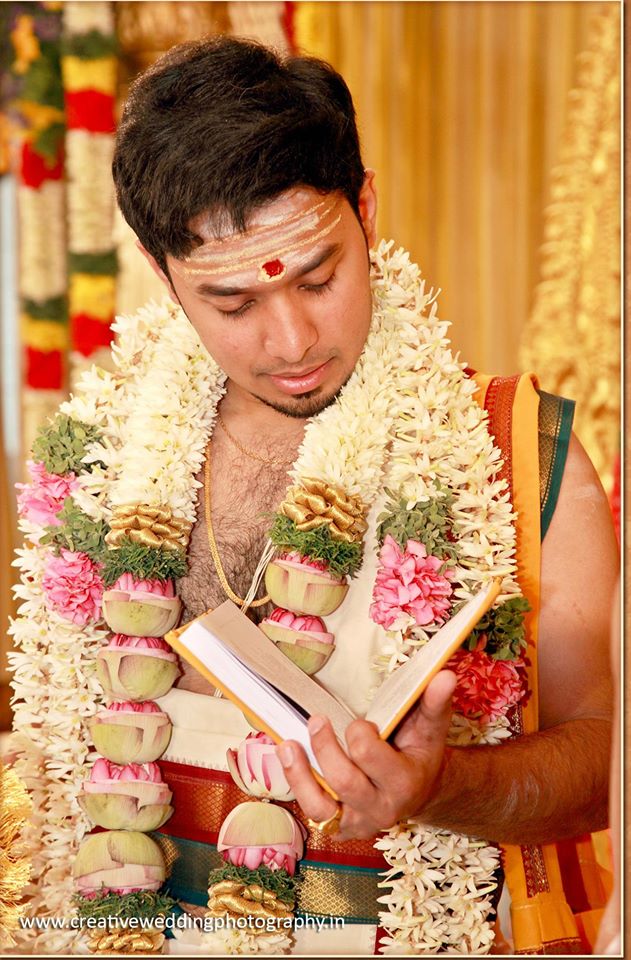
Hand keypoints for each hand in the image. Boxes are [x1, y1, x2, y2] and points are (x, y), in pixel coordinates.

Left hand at [276, 670, 455, 839]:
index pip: (368, 755)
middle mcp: (382, 809)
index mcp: (404, 782)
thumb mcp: (431, 728)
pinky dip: (297, 785)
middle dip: (325, 746)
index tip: (361, 723)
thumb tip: (444, 675)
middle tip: (317, 720)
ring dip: (299, 774)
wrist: (420, 792)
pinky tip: (289, 759)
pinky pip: (312, 814)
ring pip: (320, 808)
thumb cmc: (420, 752)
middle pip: (343, 780)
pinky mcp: (341, 829)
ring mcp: (359, 822)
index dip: (358, 733)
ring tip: (288, 744)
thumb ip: (434, 703)